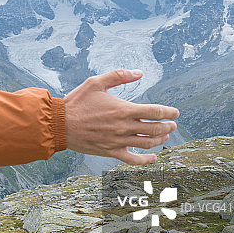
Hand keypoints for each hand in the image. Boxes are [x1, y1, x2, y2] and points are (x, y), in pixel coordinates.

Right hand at [64, 69, 178, 164]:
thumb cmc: (77, 102)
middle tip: (172, 124)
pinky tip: (153, 158)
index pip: (155, 112)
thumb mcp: (96, 82)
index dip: (169, 112)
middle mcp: (123, 127)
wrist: (59, 124)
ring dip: (160, 140)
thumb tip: (139, 72)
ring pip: (147, 143)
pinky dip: (146, 160)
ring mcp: (118, 141)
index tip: (175, 112)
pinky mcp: (110, 151)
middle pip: (155, 129)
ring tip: (164, 136)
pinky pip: (133, 159)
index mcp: (123, 109)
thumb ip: (119, 75)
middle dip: (168, 126)